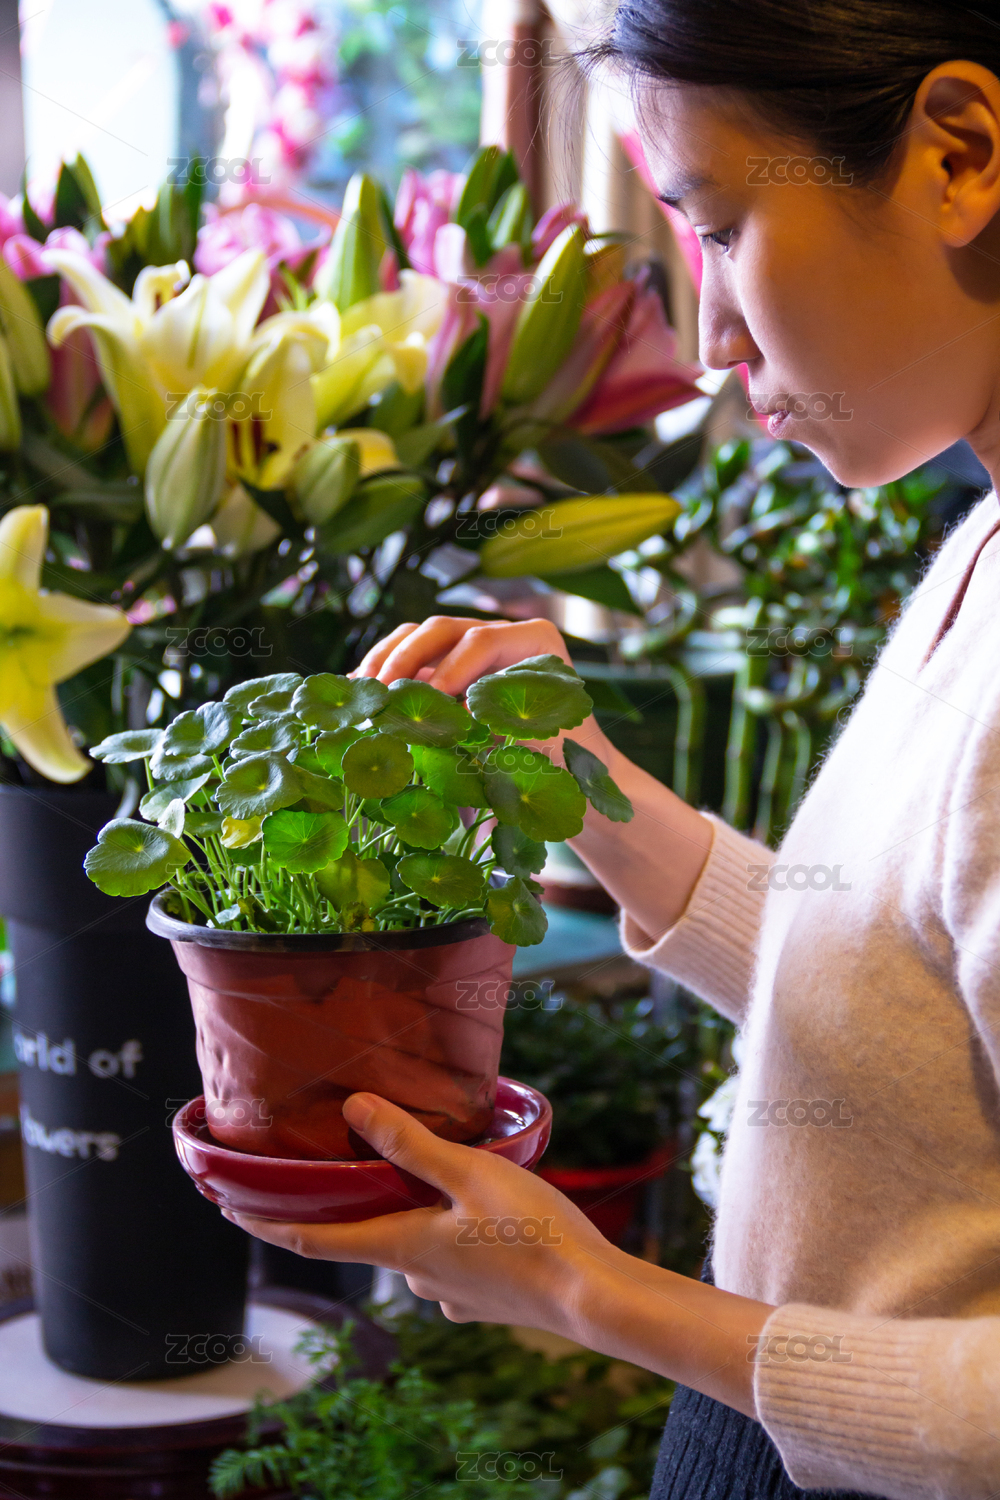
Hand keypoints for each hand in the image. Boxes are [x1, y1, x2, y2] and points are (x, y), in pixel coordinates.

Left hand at [225, 1091, 772, 1415]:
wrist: (594, 1296)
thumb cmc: (532, 1232)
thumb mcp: (467, 1173)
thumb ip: (410, 1143)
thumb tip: (352, 1109)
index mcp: (400, 1245)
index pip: (313, 1236)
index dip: (264, 1221)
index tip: (225, 1208)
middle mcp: (416, 1276)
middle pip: (365, 1237)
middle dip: (349, 1207)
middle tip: (343, 1167)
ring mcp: (451, 1293)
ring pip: (411, 1248)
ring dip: (406, 1217)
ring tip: (423, 1179)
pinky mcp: (485, 1298)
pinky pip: (449, 1262)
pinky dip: (445, 1236)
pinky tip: (473, 1218)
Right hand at [355, 615, 612, 764]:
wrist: (565, 765)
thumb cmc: (558, 755)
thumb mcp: (532, 742)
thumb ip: (494, 726)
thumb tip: (446, 719)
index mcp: (535, 640)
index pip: (482, 641)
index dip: (451, 669)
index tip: (430, 701)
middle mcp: (501, 632)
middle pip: (442, 629)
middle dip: (407, 659)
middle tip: (383, 694)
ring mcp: (470, 644)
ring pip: (418, 635)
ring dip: (386, 660)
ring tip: (363, 691)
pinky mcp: (447, 662)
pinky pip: (408, 654)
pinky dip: (383, 669)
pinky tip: (360, 690)